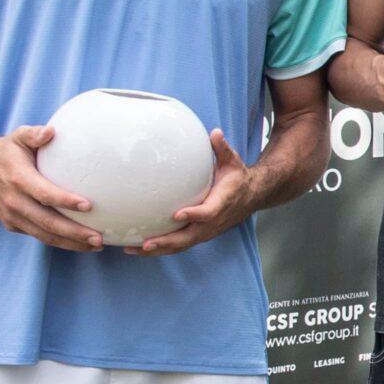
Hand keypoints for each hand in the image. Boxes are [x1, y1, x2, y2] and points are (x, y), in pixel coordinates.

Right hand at [0, 125, 102, 250]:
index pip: (44, 193)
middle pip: (47, 222)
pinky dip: (60, 242)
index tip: (89, 205)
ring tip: (96, 245)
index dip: (65, 200)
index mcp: (18, 179)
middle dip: (74, 233)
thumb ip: (35, 134)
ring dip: (71, 243)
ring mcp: (12, 216)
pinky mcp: (12, 224)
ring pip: (44, 235)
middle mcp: (13, 201)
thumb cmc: (9, 150)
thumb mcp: (19, 136)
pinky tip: (81, 243)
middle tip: (99, 238)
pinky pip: (38, 235)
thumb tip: (51, 131)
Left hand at [132, 129, 257, 255]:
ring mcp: (206, 232)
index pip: (207, 212)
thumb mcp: (233, 161)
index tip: (176, 214)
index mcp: (222, 203)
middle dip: (167, 242)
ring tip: (133, 250)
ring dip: (158, 249)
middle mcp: (213, 222)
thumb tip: (214, 133)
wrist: (251, 197)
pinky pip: (179, 245)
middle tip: (146, 243)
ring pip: (182, 245)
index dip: (193, 215)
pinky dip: (161, 249)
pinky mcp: (199, 235)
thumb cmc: (237, 177)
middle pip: (189, 237)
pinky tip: (139, 248)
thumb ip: (222, 149)